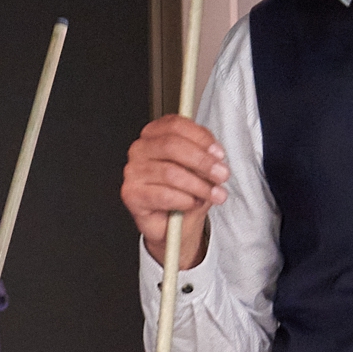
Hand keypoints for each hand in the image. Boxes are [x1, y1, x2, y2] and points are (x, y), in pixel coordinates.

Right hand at [120, 115, 227, 269]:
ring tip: (212, 194)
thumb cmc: (186, 192)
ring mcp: (133, 171)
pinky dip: (183, 200)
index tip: (219, 153)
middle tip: (221, 175)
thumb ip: (206, 155)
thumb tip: (214, 155)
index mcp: (156, 134)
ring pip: (170, 172)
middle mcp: (140, 149)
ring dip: (198, 185)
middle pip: (171, 145)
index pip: (175, 124)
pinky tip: (191, 203)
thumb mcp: (202, 169)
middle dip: (202, 161)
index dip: (200, 138)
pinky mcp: (131, 194)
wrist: (174, 226)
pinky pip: (162, 195)